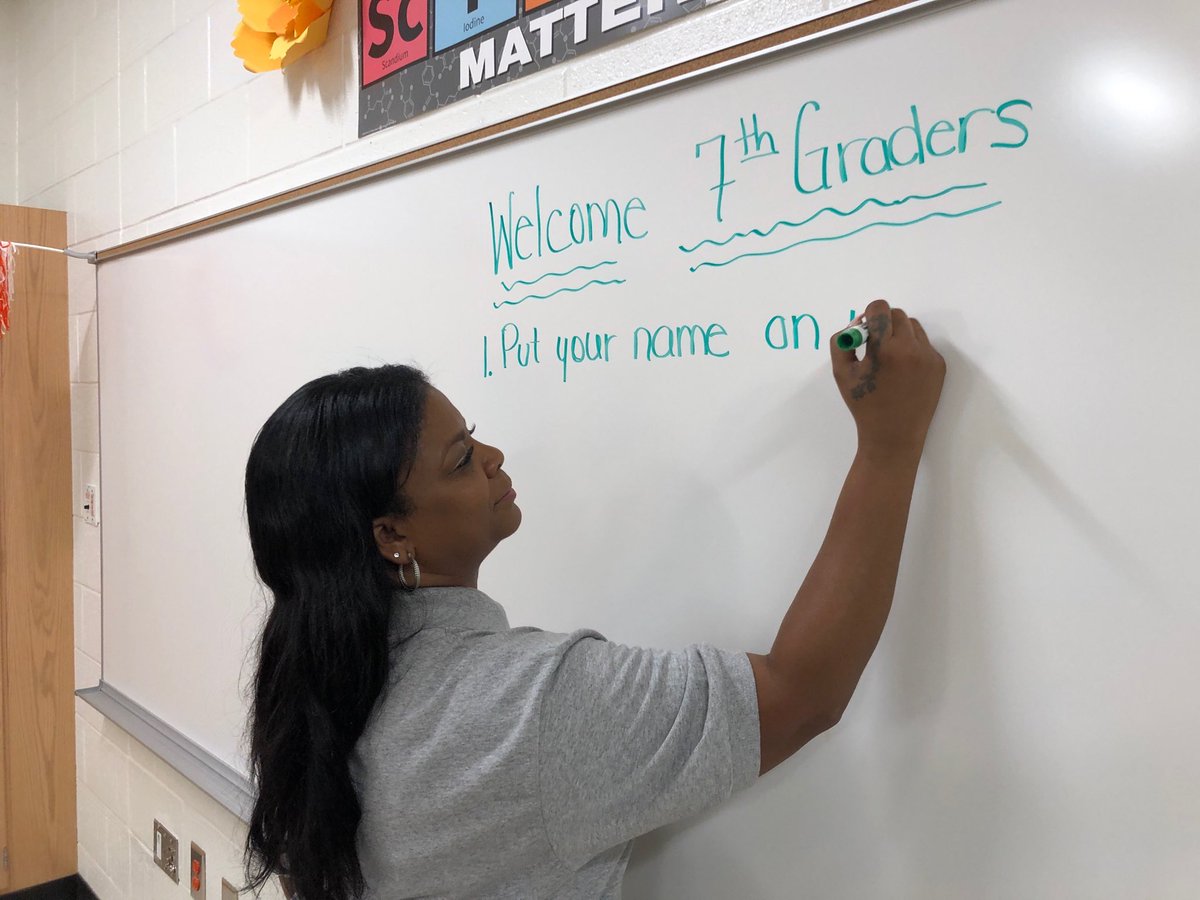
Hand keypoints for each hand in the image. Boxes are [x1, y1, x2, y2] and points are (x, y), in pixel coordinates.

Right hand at [830, 299, 945, 460]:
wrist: (894, 435)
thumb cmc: (864, 405)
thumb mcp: (841, 373)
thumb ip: (843, 341)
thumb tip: (857, 323)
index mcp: (884, 350)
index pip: (880, 309)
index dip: (870, 314)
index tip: (865, 328)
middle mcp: (910, 349)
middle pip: (898, 314)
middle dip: (884, 323)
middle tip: (875, 343)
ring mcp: (928, 357)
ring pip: (913, 327)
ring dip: (900, 334)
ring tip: (890, 358)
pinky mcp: (939, 365)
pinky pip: (924, 344)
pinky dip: (912, 350)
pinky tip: (903, 372)